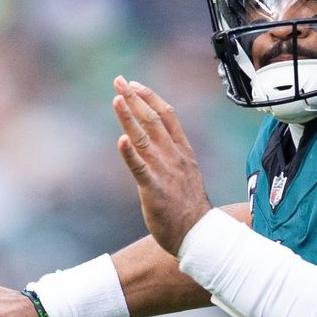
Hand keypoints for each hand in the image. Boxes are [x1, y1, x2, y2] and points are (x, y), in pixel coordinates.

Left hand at [113, 76, 212, 254]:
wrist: (200, 236)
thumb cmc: (191, 210)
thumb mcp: (187, 176)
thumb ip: (174, 160)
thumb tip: (160, 149)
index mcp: (183, 153)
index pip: (168, 116)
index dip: (150, 98)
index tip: (135, 85)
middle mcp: (174, 158)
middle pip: (153, 120)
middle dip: (135, 99)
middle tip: (119, 81)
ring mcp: (165, 173)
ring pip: (144, 138)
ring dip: (129, 116)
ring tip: (116, 99)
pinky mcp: (154, 190)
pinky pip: (140, 168)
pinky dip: (129, 153)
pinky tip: (120, 139)